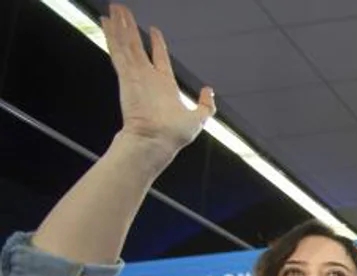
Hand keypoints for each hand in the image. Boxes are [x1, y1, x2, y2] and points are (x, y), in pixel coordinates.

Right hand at [102, 5, 214, 163]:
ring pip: (126, 44)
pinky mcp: (126, 76)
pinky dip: (112, 35)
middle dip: (131, 28)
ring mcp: (135, 75)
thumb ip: (205, 105)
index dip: (156, 43)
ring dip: (120, 25)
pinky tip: (106, 21)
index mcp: (164, 85)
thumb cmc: (174, 135)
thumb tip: (209, 91)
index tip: (153, 30)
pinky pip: (118, 51)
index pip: (159, 58)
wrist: (157, 142)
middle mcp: (148, 78)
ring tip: (114, 8)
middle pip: (137, 46)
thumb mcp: (198, 118)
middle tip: (124, 11)